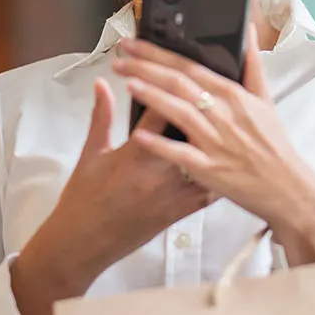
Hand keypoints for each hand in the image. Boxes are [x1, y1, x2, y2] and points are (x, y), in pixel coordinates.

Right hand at [7, 76, 214, 314]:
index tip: (180, 73)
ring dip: (217, 144)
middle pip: (191, 132)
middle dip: (202, 112)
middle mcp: (160, 171)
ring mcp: (173, 193)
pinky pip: (208, 192)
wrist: (83, 241)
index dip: (170, 87)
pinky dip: (218, 177)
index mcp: (136, 152)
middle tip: (215, 95)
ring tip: (232, 126)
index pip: (161, 109)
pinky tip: (227, 163)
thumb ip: (101, 116)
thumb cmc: (83, 198)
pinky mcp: (179, 213)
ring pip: (207, 162)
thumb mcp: (90, 153)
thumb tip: (102, 85)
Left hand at [112, 21, 314, 266]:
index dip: (160, 53)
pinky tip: (138, 135)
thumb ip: (253, 65)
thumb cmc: (274, 146)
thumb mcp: (266, 101)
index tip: (136, 44)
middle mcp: (224, 114)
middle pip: (179, 83)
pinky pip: (181, 154)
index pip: (191, 66)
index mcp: (234, 96)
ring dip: (152, 96)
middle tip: (121, 57)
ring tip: (128, 82)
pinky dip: (160, 144)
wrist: (287, 188)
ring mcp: (216, 142)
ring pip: (179, 112)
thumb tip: (247, 31)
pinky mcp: (210, 169)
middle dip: (146, 67)